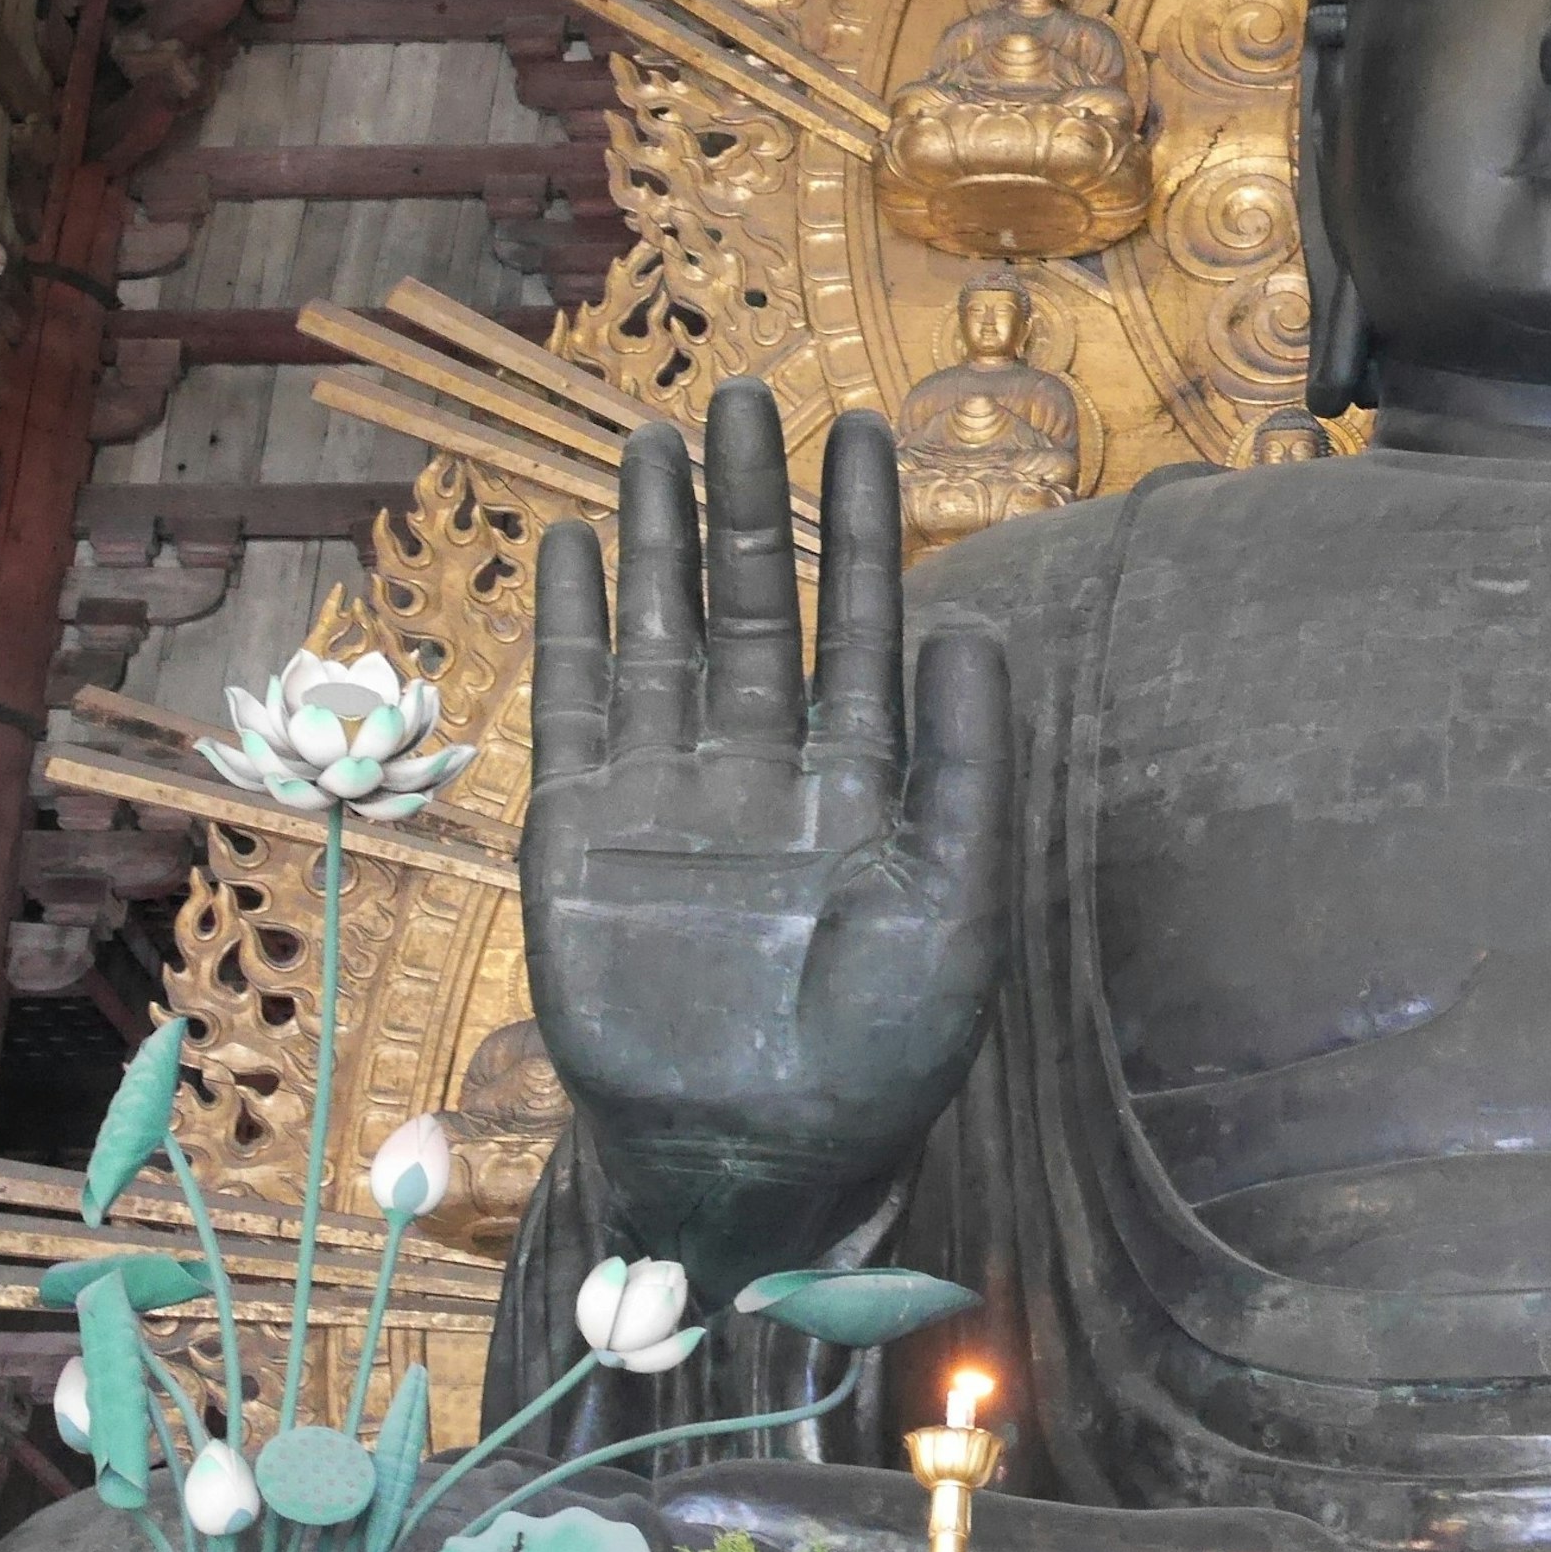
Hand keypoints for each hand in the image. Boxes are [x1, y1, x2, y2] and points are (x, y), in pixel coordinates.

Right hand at [520, 383, 1011, 1289]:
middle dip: (753, 502)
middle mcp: (765, 768)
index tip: (865, 427)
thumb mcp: (955, 907)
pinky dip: (576, 626)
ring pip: (665, 632)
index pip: (864, 623)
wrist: (759, 1156)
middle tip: (750, 395)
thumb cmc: (880, 1053)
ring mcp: (671, 793)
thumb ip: (966, 769)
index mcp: (863, 781)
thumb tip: (973, 629)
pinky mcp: (584, 832)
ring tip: (659, 433)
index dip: (863, 527)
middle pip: (756, 603)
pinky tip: (579, 544)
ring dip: (661, 536)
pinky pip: (578, 707)